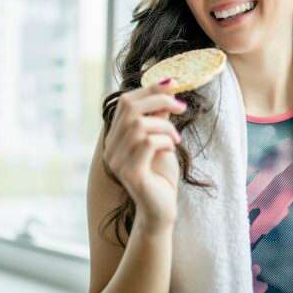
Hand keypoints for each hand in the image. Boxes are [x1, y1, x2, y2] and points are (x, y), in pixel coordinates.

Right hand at [103, 78, 186, 228]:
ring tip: (176, 138)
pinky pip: (148, 143)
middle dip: (159, 100)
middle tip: (181, 106)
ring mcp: (117, 161)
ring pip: (140, 125)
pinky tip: (172, 148)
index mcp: (114, 137)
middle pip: (130, 108)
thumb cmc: (161, 175)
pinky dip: (165, 140)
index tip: (172, 83)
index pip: (125, 103)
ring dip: (165, 126)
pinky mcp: (131, 173)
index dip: (148, 89)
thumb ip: (159, 117)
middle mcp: (110, 148)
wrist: (160, 209)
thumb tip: (167, 90)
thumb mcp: (161, 139)